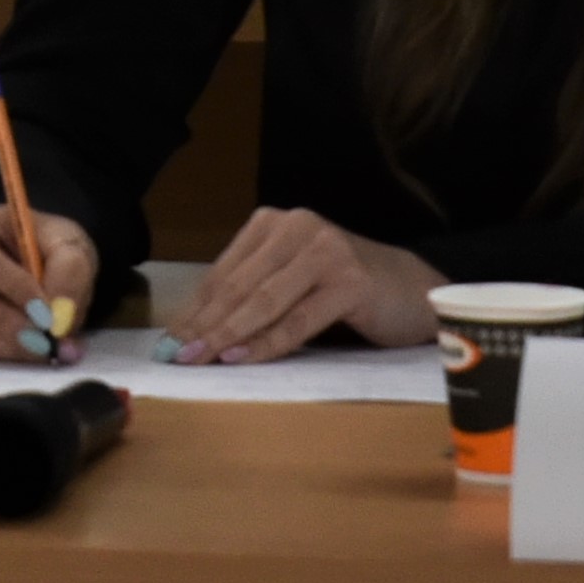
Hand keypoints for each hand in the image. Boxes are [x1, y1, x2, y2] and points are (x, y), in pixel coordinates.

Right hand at [0, 196, 101, 360]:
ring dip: (7, 341)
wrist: (22, 257)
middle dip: (6, 321)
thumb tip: (59, 314)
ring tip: (46, 346)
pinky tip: (29, 348)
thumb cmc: (36, 241)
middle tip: (46, 337)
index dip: (14, 288)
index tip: (49, 312)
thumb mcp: (63, 238)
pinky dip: (2, 352)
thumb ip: (70, 269)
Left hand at [164, 208, 439, 363]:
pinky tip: (241, 357)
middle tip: (175, 355)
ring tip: (199, 359)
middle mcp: (296, 228)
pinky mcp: (350, 282)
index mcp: (273, 224)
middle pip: (237, 285)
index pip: (223, 271)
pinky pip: (297, 319)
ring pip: (262, 300)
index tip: (167, 341)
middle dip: (203, 324)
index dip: (193, 308)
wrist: (416, 289)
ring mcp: (325, 252)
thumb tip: (196, 328)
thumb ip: (253, 291)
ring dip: (226, 334)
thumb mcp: (292, 279)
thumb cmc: (346, 288)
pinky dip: (266, 341)